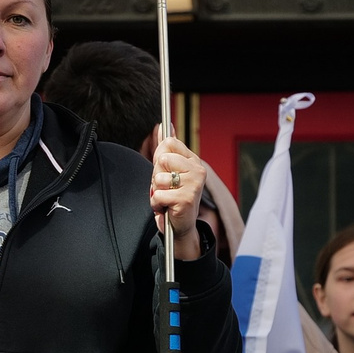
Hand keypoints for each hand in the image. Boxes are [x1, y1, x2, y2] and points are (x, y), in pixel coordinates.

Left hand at [149, 131, 204, 259]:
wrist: (180, 227)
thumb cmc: (173, 197)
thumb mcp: (169, 171)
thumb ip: (166, 149)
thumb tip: (162, 125)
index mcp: (193, 161)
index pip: (169, 143)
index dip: (160, 156)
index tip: (164, 170)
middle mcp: (197, 170)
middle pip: (162, 158)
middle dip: (156, 175)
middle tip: (165, 187)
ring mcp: (194, 184)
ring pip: (159, 177)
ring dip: (156, 191)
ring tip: (166, 198)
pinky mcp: (186, 198)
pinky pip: (158, 194)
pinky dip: (156, 203)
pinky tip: (166, 208)